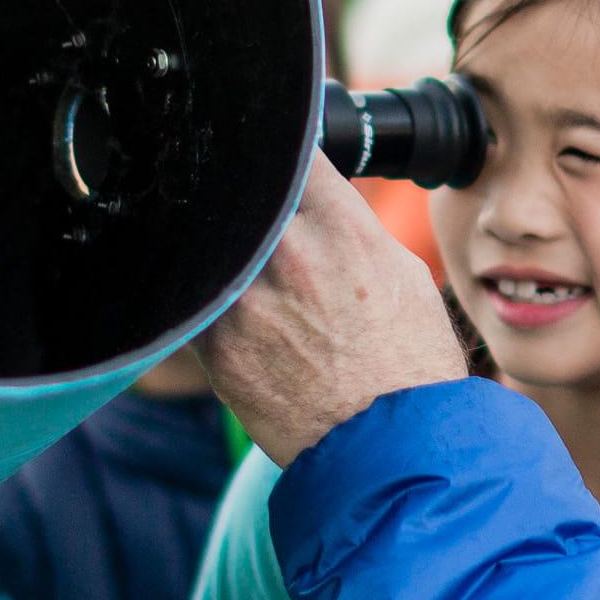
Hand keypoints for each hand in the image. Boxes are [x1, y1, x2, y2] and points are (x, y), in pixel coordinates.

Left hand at [195, 153, 469, 465]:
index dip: (276, 147)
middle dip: (237, 192)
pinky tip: (222, 304)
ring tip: (238, 262)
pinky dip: (202, 296)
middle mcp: (289, 254)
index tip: (265, 151)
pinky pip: (193, 300)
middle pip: (237, 189)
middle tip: (238, 199)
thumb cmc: (406, 365)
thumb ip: (346, 226)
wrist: (390, 452)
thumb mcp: (399, 274)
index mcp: (341, 227)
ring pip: (204, 242)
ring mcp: (245, 302)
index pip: (288, 150)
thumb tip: (314, 197)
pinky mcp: (216, 348)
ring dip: (214, 244)